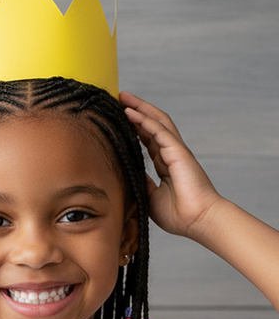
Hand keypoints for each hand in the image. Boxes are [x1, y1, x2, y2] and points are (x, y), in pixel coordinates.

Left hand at [120, 91, 221, 239]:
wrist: (198, 221)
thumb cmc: (178, 215)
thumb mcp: (150, 197)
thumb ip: (141, 182)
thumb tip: (128, 173)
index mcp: (165, 163)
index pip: (148, 138)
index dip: (135, 126)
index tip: (119, 117)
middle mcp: (171, 153)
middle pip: (153, 124)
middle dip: (137, 109)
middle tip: (119, 98)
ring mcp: (176, 151)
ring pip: (157, 122)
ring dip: (140, 108)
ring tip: (123, 97)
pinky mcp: (178, 152)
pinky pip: (159, 131)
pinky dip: (144, 120)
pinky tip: (130, 113)